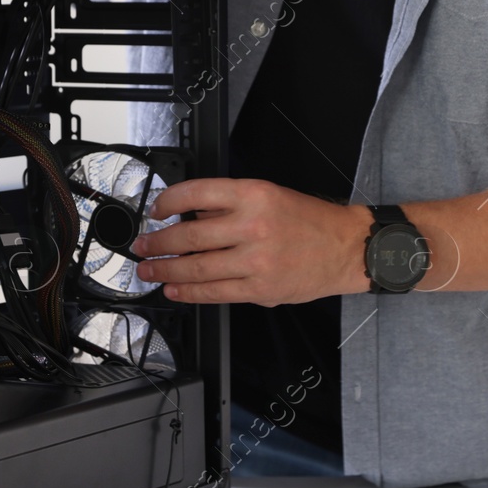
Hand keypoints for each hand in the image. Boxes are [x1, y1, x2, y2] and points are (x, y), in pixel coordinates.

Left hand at [130, 178, 372, 304]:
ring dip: (165, 271)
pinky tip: (175, 290)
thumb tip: (190, 216)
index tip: (155, 210)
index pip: (196, 193)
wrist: (345, 248)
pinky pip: (215, 293)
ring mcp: (256, 261)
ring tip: (149, 271)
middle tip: (141, 247)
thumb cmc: (309, 220)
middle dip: (157, 243)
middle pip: (189, 236)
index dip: (167, 202)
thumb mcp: (269, 195)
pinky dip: (189, 293)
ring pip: (197, 269)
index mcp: (253, 195)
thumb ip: (229, 206)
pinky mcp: (260, 290)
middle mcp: (253, 226)